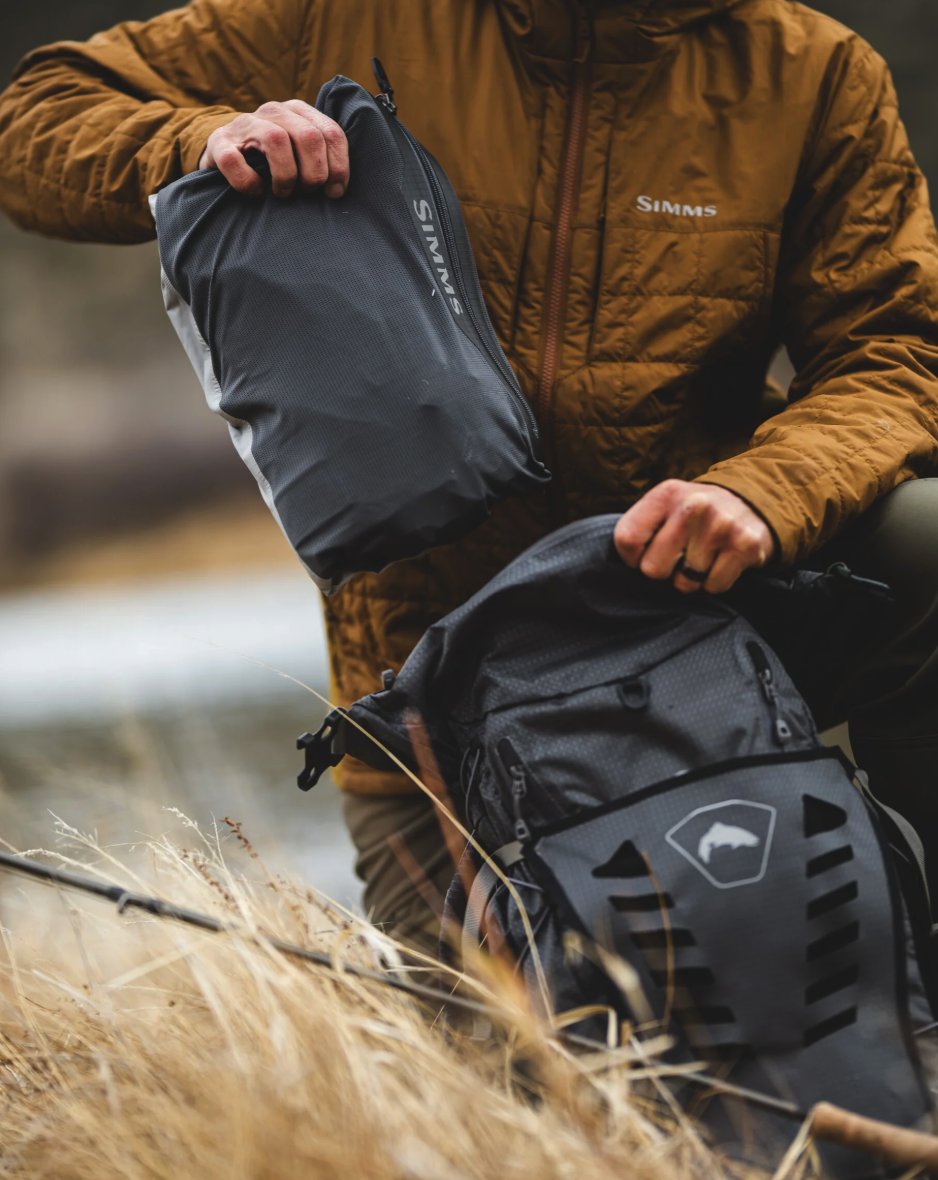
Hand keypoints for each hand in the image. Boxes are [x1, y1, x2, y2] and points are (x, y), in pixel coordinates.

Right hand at [198, 100, 348, 199]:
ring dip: (286, 176)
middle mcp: (274, 111)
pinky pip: (235, 160)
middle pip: (309, 137)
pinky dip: (248, 181)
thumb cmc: (272, 165)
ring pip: (276, 140)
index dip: (338, 166)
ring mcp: (245, 123)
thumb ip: (320, 160)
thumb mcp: (299, 155)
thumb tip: (337, 190)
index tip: (334, 192)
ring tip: (283, 193)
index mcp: (299, 112)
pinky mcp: (219, 141)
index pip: (331, 133)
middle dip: (314, 173)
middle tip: (307, 192)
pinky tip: (257, 192)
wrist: (226, 158)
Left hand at [613, 480, 774, 593]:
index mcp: (666, 494)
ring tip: (704, 556)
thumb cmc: (697, 514)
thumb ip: (642, 527)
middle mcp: (693, 506)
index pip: (627, 540)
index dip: (632, 559)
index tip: (644, 556)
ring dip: (692, 578)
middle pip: (653, 569)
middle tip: (681, 556)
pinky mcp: (744, 545)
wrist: (753, 503)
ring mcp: (720, 525)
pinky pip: (713, 587)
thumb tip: (621, 566)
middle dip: (665, 571)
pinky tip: (721, 562)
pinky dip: (715, 583)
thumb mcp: (667, 505)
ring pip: (684, 583)